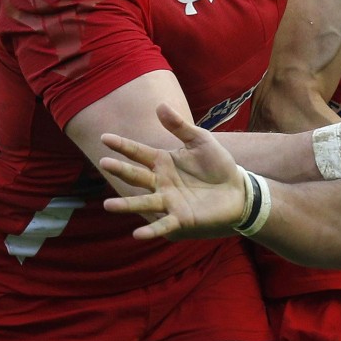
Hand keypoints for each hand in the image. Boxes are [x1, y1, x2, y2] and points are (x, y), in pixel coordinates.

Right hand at [100, 104, 246, 239]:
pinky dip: (151, 230)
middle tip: (103, 163)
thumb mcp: (200, 140)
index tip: (104, 138)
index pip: (138, 152)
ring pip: (144, 202)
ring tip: (108, 205)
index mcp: (163, 161)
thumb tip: (160, 105)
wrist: (237, 189)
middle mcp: (161, 182)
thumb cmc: (217, 164)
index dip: (122, 145)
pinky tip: (137, 234)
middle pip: (137, 176)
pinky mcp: (181, 218)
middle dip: (120, 170)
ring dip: (126, 205)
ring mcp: (169, 201)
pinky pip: (163, 224)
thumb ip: (179, 126)